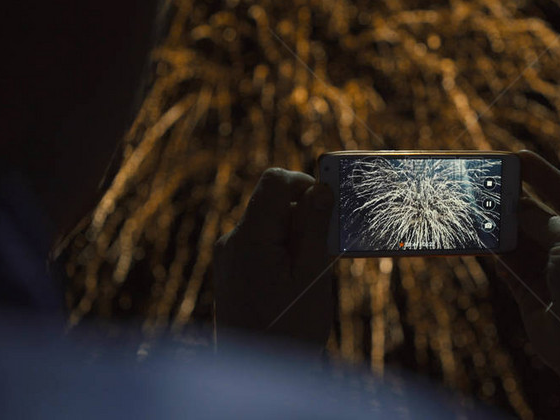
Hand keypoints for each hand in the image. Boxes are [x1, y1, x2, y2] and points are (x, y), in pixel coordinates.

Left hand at [214, 168, 334, 351]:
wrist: (257, 378)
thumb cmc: (288, 331)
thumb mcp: (312, 275)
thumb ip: (315, 227)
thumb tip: (322, 187)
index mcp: (250, 237)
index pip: (275, 181)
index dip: (305, 183)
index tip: (329, 208)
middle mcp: (233, 241)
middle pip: (274, 203)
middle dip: (305, 216)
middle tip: (327, 248)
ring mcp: (229, 257)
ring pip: (270, 225)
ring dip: (297, 236)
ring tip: (312, 272)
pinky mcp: (232, 271)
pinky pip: (262, 244)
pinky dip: (284, 252)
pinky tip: (298, 282)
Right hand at [497, 150, 559, 395]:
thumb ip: (540, 219)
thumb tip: (513, 203)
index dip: (542, 174)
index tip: (516, 155)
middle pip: (539, 217)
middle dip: (514, 201)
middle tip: (486, 181)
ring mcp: (554, 274)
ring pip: (520, 243)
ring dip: (499, 227)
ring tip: (474, 206)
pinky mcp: (532, 297)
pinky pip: (509, 270)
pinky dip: (494, 255)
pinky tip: (477, 238)